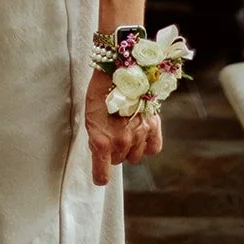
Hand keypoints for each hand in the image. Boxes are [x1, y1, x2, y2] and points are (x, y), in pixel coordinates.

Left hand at [84, 70, 162, 186]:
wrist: (119, 67)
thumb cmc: (100, 90)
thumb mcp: (89, 116)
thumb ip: (97, 139)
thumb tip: (102, 153)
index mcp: (101, 141)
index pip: (102, 175)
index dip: (100, 175)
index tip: (100, 176)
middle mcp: (121, 141)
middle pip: (118, 161)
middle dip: (113, 149)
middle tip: (110, 130)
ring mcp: (139, 135)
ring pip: (135, 156)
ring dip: (129, 146)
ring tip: (124, 126)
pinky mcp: (153, 126)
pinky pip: (153, 148)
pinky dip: (147, 144)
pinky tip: (141, 132)